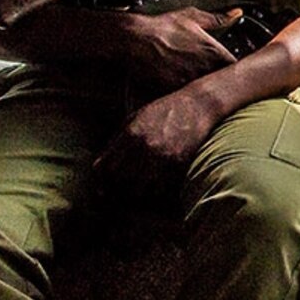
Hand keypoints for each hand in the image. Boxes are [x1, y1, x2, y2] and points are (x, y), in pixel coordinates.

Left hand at [94, 82, 231, 190]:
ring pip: (140, 188)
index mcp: (130, 134)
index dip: (101, 180)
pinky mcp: (179, 161)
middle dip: (117, 189)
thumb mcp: (135, 117)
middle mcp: (144, 145)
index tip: (102, 187)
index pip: (105, 167)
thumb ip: (118, 138)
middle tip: (118, 195)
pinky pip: (162, 186)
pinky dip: (157, 191)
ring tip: (136, 195)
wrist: (198, 105)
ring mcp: (162, 155)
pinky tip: (155, 189)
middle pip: (121, 180)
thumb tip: (102, 163)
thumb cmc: (164, 110)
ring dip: (137, 193)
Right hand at [114, 7, 239, 92]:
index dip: (238, 72)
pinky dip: (188, 99)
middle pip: (224, 85)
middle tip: (218, 82)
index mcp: (214, 52)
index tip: (233, 71)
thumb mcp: (192, 17)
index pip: (237, 69)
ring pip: (206, 94)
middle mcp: (205, 69)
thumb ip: (219, 18)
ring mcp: (189, 82)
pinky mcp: (173, 91)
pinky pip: (186, 100)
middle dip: (223, 84)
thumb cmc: (163, 27)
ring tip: (200, 89)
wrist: (134, 39)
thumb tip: (238, 13)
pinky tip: (185, 94)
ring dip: (206, 93)